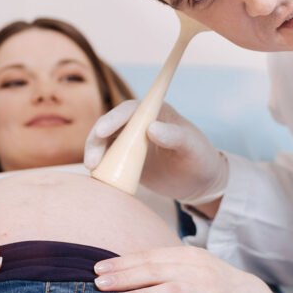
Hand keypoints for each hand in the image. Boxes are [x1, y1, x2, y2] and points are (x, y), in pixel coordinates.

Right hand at [84, 101, 227, 204]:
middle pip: (110, 125)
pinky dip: (100, 167)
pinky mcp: (126, 160)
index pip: (130, 110)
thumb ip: (175, 136)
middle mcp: (139, 124)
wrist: (199, 182)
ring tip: (93, 170)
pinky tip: (97, 178)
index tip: (102, 131)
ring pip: (104, 142)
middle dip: (97, 139)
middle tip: (92, 161)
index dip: (114, 118)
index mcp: (156, 113)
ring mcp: (131, 142)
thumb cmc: (199, 158)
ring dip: (95, 153)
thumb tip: (151, 128)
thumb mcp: (192, 147)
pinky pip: (108, 160)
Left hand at [93, 246, 275, 292]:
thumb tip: (126, 268)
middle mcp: (196, 269)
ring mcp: (205, 290)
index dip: (123, 261)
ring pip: (168, 289)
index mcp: (188, 255)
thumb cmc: (213, 281)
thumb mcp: (193, 265)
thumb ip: (166, 265)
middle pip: (154, 269)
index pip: (150, 256)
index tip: (99, 267)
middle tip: (98, 280)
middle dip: (124, 275)